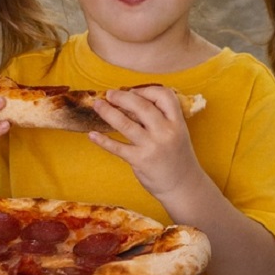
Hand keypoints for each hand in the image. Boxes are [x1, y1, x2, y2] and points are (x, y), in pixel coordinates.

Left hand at [86, 86, 203, 199]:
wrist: (182, 185)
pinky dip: (102, 140)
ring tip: (98, 105)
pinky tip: (92, 135)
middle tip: (109, 94)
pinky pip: (117, 147)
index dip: (147, 90)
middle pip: (142, 107)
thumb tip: (135, 102)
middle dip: (122, 97)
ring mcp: (152, 146)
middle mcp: (166, 132)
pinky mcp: (140, 160)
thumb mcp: (178, 133)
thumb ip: (162, 118)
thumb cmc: (177, 156)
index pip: (165, 96)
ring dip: (108, 112)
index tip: (134, 91)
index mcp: (178, 122)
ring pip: (126, 124)